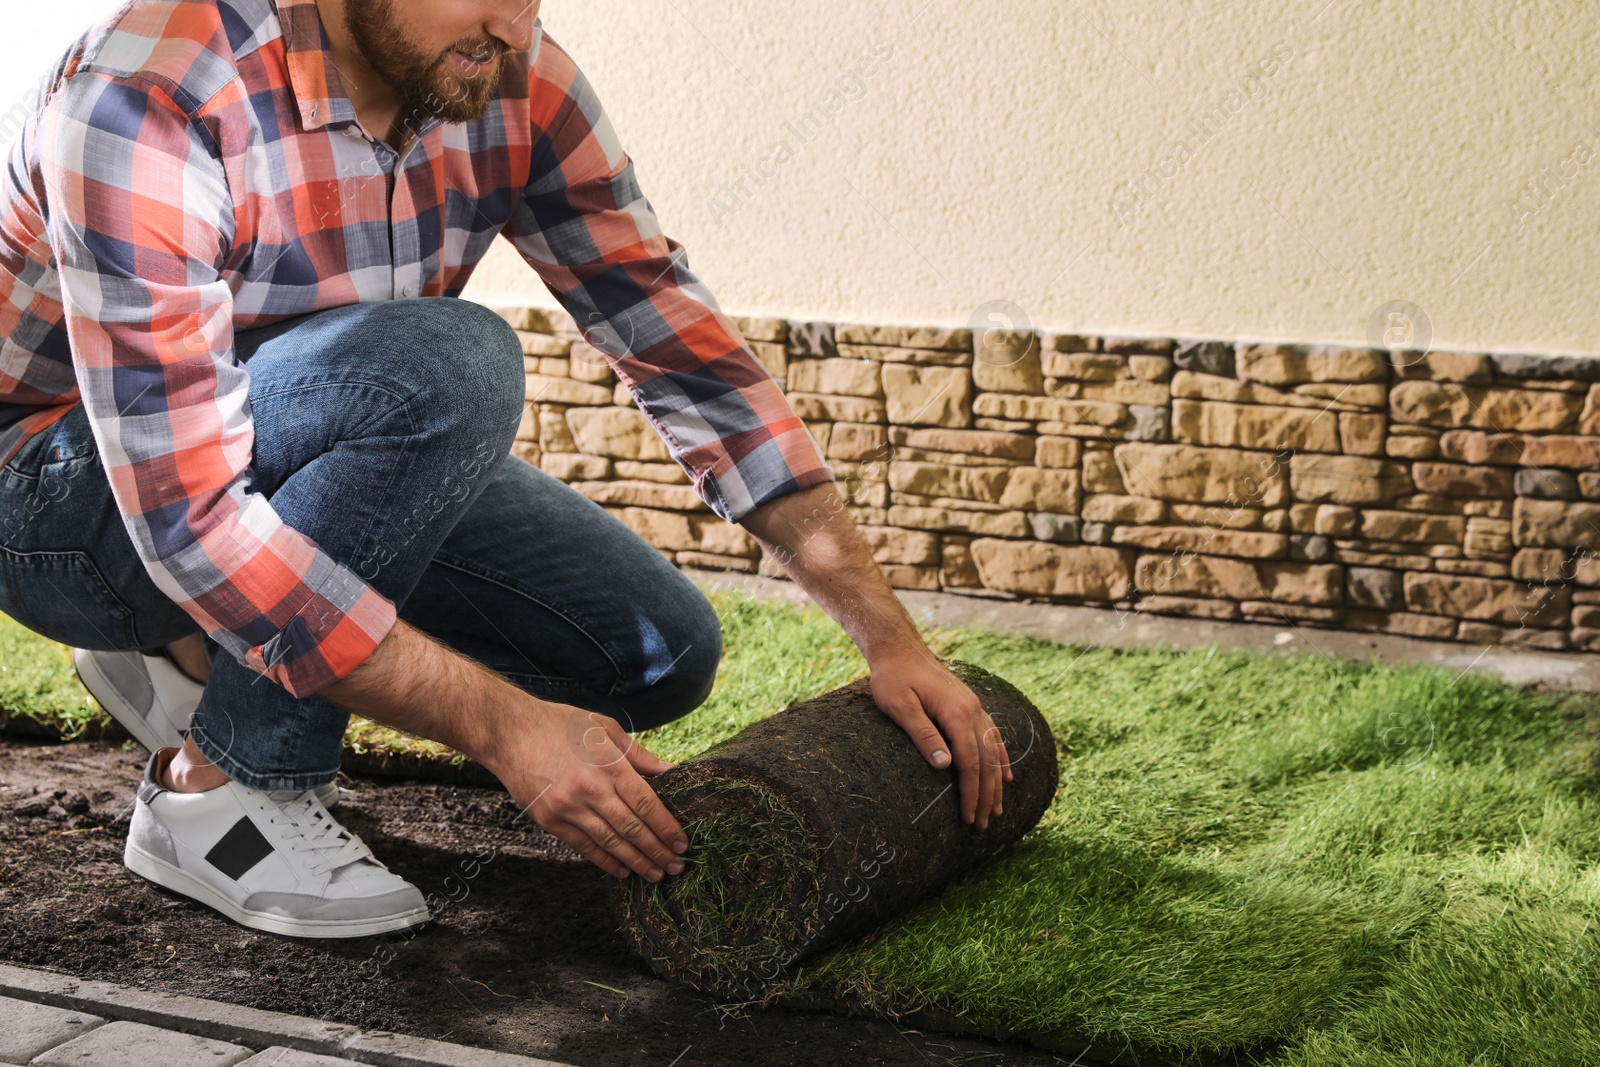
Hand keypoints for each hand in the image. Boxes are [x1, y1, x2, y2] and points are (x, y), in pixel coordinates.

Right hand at [485, 700, 688, 880]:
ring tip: (655, 874)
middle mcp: (591, 790)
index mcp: (609, 765)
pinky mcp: (550, 820)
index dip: (667, 827)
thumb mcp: (604, 728)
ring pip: (610, 843)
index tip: (683, 842)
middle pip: (632, 828)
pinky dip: (605, 861)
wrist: (510, 732)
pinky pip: (584, 846)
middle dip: (658, 851)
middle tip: (677, 867)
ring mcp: (568, 808)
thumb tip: (669, 771)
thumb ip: (638, 754)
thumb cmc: (560, 725)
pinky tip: (622, 870)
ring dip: (636, 862)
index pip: (647, 804)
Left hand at [868, 649, 1012, 828]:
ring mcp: (974, 707)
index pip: (970, 761)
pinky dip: (1000, 758)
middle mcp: (973, 710)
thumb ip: (923, 735)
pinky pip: (993, 736)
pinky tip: (1005, 775)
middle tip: (982, 824)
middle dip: (986, 795)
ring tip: (996, 810)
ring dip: (996, 782)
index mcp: (957, 712)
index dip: (971, 792)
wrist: (899, 649)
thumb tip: (945, 766)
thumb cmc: (893, 678)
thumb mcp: (900, 707)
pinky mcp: (970, 705)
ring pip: (994, 750)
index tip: (968, 817)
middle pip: (986, 760)